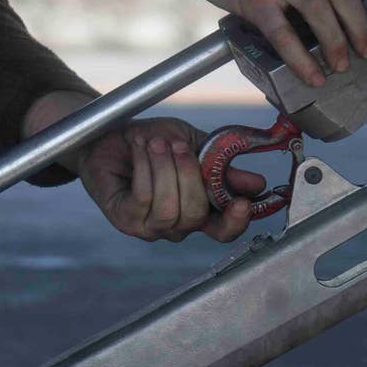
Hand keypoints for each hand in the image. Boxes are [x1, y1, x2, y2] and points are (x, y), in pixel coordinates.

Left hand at [78, 117, 266, 242]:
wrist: (111, 135)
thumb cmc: (153, 142)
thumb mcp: (194, 146)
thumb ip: (221, 165)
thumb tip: (256, 183)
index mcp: (200, 210)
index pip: (223, 230)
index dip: (235, 221)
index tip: (243, 201)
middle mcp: (177, 225)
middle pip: (195, 215)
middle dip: (189, 175)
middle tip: (178, 145)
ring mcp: (150, 226)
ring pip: (168, 209)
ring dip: (165, 170)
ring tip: (157, 144)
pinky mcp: (125, 220)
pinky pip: (143, 198)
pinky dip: (145, 168)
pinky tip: (140, 149)